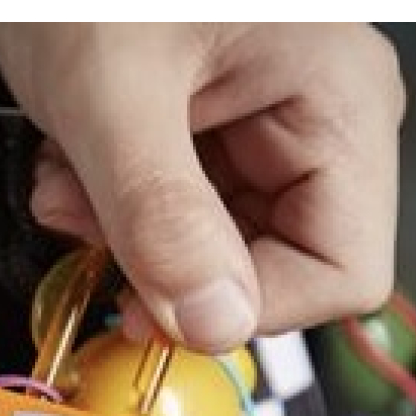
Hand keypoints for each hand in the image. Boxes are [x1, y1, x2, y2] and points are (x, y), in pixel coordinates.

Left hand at [0, 23, 405, 350]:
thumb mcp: (113, 91)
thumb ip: (162, 214)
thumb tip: (214, 324)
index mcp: (340, 103)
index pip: (343, 272)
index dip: (250, 310)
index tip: (154, 309)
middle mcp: (318, 125)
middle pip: (272, 270)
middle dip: (167, 267)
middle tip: (88, 220)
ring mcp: (267, 136)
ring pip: (214, 257)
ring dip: (129, 240)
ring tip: (72, 178)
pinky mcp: (216, 144)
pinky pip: (178, 225)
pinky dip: (117, 216)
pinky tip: (78, 169)